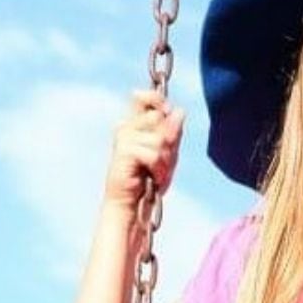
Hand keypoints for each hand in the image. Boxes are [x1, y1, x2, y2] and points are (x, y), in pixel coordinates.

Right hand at [103, 90, 185, 208]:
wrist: (132, 205)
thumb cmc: (148, 182)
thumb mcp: (167, 155)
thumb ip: (173, 134)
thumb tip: (179, 111)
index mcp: (135, 125)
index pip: (143, 97)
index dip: (156, 99)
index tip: (166, 110)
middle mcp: (126, 127)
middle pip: (158, 117)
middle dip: (168, 142)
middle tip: (162, 163)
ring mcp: (123, 138)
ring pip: (159, 138)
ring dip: (164, 160)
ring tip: (156, 174)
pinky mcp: (124, 151)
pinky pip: (153, 153)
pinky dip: (158, 169)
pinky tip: (151, 178)